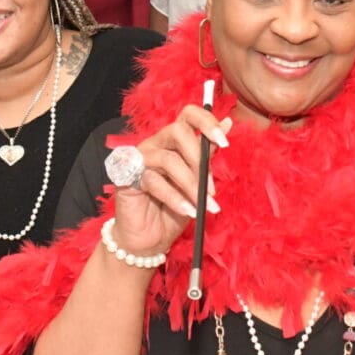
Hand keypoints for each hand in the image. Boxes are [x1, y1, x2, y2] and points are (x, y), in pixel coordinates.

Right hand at [111, 106, 231, 258]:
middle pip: (178, 131)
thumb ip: (208, 154)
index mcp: (173, 140)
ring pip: (169, 160)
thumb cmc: (174, 209)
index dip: (207, 122)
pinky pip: (154, 181)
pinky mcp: (126, 177)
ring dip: (191, 185)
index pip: (188, 114)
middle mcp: (155, 143)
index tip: (225, 142)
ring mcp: (139, 158)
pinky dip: (175, 198)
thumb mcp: (197, 181)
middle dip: (199, 159)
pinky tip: (188, 211)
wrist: (151, 240)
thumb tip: (228, 123)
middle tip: (211, 188)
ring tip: (203, 206)